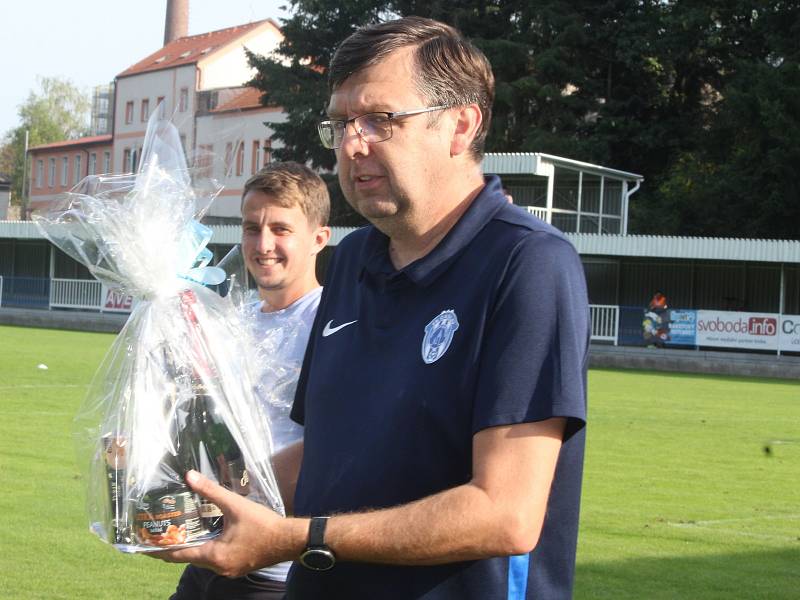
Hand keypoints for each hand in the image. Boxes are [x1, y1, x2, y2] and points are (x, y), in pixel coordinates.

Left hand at [149, 470, 300, 577]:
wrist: (290, 541)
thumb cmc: (264, 525)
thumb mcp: (236, 505)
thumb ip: (212, 492)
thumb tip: (190, 476)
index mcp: (215, 556)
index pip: (179, 555)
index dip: (159, 551)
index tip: (142, 547)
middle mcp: (219, 567)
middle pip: (189, 559)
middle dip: (174, 548)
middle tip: (159, 535)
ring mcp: (229, 569)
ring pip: (203, 560)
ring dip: (192, 548)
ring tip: (179, 534)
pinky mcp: (238, 566)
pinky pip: (215, 559)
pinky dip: (206, 549)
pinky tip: (206, 536)